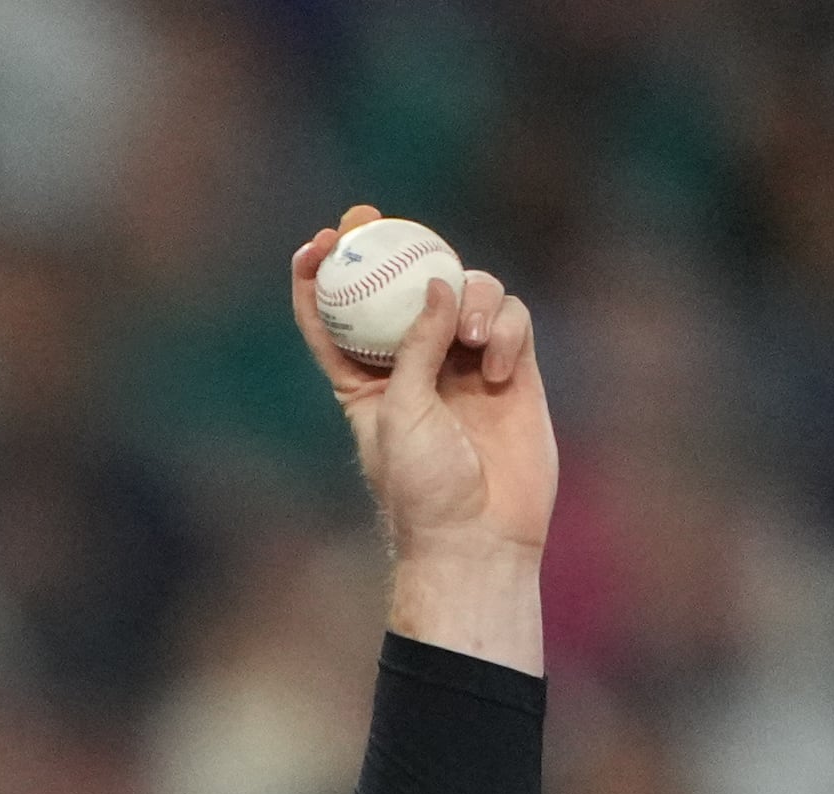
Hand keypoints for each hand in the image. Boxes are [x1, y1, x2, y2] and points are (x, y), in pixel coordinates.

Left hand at [293, 205, 555, 670]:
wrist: (480, 535)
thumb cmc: (424, 486)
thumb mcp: (402, 411)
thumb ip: (416, 346)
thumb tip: (435, 283)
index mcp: (362, 380)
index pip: (334, 315)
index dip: (323, 272)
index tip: (323, 238)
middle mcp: (413, 364)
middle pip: (402, 287)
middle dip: (394, 247)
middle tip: (383, 218)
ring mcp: (463, 363)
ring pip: (464, 292)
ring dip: (469, 298)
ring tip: (470, 338)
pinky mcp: (510, 369)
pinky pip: (509, 319)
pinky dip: (505, 329)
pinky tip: (499, 369)